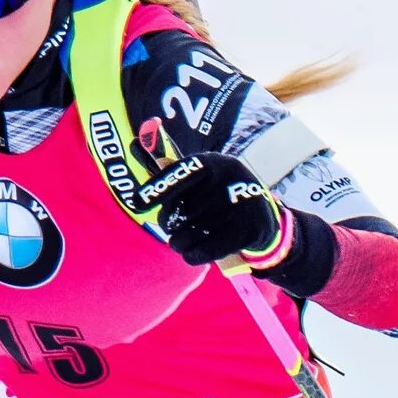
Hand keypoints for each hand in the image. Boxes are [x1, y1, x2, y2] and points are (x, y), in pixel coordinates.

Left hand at [140, 151, 287, 267]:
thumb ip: (171, 167)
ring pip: (189, 233)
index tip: (137, 202)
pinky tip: (192, 253)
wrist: (262, 219)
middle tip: (173, 227)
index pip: (182, 172)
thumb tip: (135, 142)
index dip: (159, 187)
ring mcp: (241, 204)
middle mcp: (229, 178)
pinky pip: (205, 250)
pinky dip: (193, 255)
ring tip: (184, 240)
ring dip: (179, 242)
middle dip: (169, 223)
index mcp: (214, 162)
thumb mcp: (200, 177)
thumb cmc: (219, 195)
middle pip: (180, 209)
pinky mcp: (248, 231)